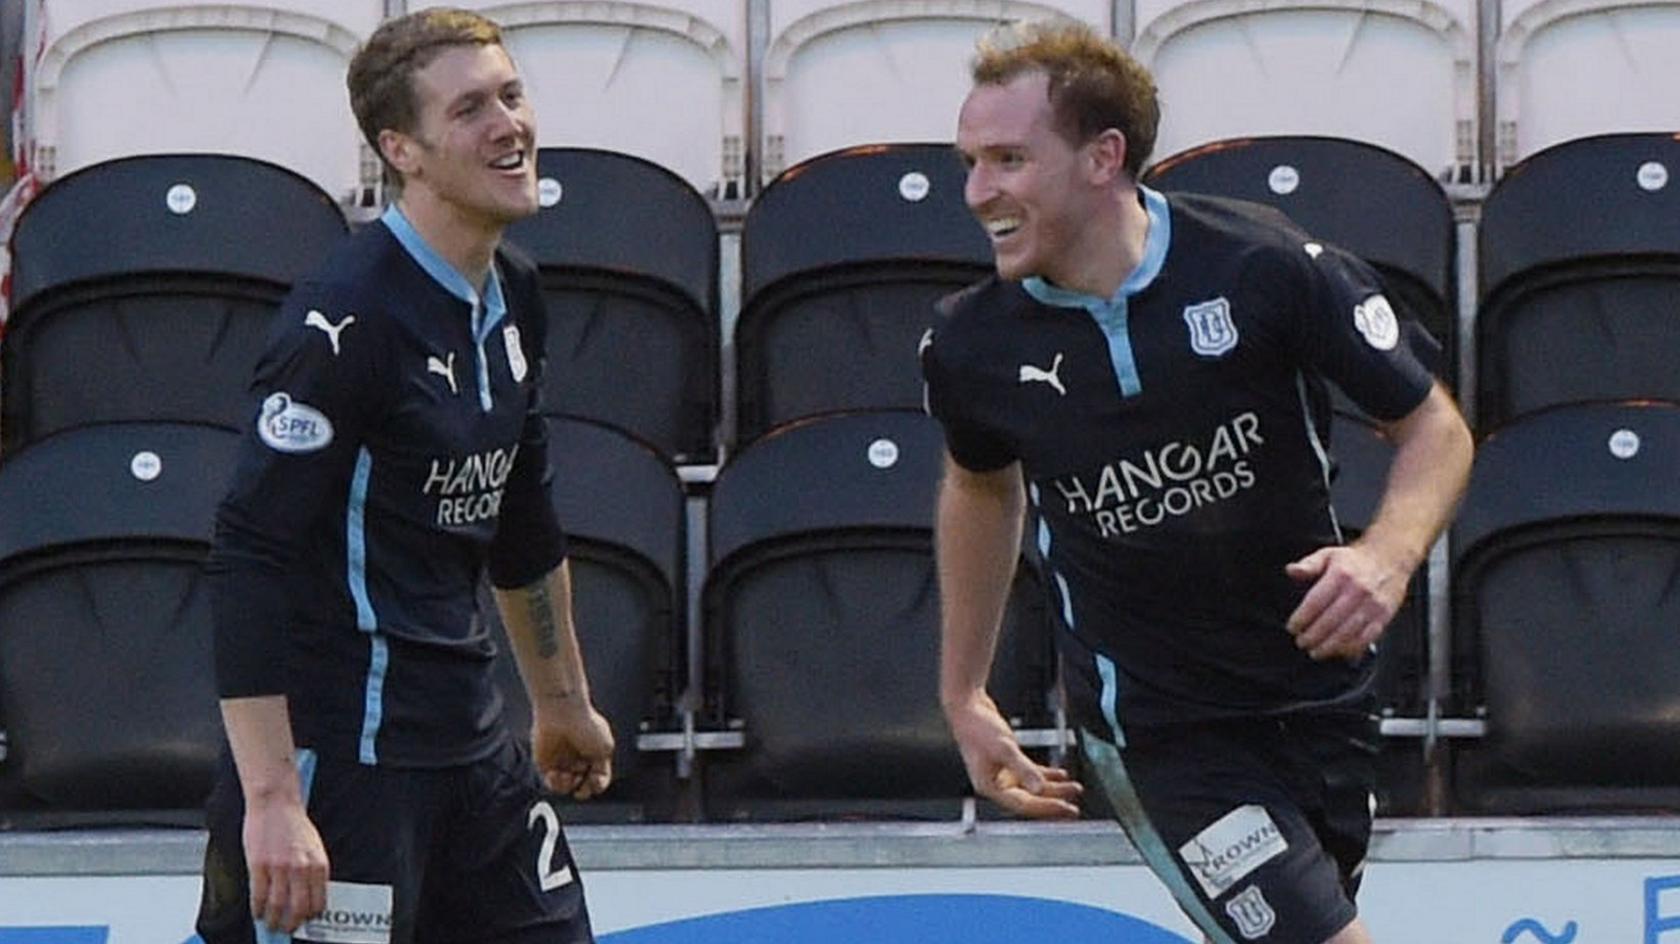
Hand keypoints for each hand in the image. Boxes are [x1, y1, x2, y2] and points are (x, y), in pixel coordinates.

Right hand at [241, 796, 328, 933]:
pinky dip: (257, 909)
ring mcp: (279, 868)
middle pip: (298, 909)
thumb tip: (309, 896)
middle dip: (291, 924)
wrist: (275, 803)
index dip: (310, 917)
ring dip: (273, 921)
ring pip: (277, 907)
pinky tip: (257, 911)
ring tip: (270, 924)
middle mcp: (301, 868)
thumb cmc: (293, 823)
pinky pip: (258, 896)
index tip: (304, 921)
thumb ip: (313, 871)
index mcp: (318, 864)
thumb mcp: (314, 847)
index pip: (318, 902)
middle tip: (286, 928)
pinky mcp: (259, 865)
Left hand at [532, 694, 614, 799]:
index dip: (597, 785)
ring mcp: (561, 762)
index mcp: (593, 755)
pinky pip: (549, 782)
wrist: (562, 712)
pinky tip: (557, 775)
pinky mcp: (545, 763)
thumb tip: (600, 780)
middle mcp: (577, 759)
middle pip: (581, 785)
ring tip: (568, 777)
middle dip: (583, 789)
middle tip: (582, 788)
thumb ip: (604, 768)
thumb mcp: (605, 748)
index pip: (597, 778)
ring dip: (568, 787)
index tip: (595, 784)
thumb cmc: (586, 724)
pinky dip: (554, 784)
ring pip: (566, 787)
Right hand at [944, 690, 1081, 818]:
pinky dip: (1046, 775)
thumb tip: (1039, 786)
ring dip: (1053, 788)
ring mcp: (1002, 773)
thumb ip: (1023, 768)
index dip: (1046, 807)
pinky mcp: (1007, 762)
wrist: (967, 707)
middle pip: (1030, 800)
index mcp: (990, 786)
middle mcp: (996, 784)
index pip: (1023, 804)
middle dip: (1053, 802)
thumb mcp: (1004, 747)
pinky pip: (1031, 774)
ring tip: (1073, 789)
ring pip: (1032, 787)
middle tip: (1073, 809)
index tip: (1066, 808)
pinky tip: (1060, 775)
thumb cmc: (977, 727)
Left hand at [1284, 542, 1411, 661]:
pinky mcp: (1384, 615)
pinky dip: (1352, 648)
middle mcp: (1358, 590)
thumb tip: (1292, 570)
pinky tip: (1339, 652)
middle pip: (1330, 620)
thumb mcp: (1328, 554)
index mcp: (1341, 575)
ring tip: (1316, 651)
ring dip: (1329, 646)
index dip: (1302, 618)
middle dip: (1313, 636)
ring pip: (1348, 632)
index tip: (1292, 627)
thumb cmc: (1355, 560)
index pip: (1316, 602)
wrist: (1389, 558)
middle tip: (1302, 642)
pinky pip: (1367, 637)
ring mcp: (1372, 605)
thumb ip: (1308, 564)